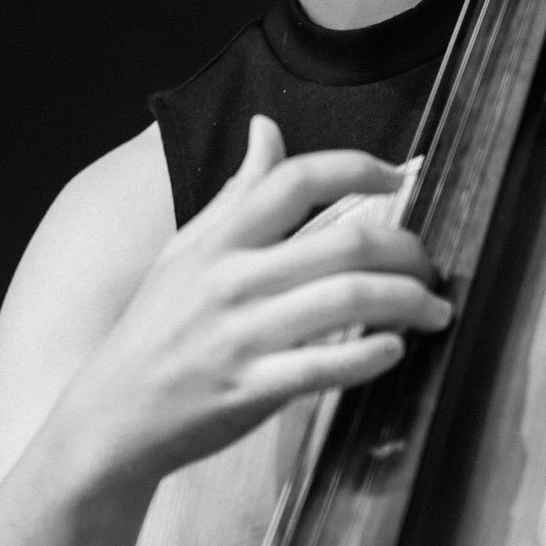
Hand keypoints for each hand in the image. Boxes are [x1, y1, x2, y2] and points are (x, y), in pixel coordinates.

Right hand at [66, 116, 450, 484]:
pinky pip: (327, 367)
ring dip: (409, 302)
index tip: (398, 177)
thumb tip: (265, 128)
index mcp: (218, 240)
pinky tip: (395, 350)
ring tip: (435, 310)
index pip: (295, 180)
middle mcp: (231, 280)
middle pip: (344, 242)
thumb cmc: (155, 329)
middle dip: (407, 250)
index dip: (357, 168)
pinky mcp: (250, 390)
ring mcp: (241, 336)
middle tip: (431, 265)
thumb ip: (237, 193)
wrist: (110, 417)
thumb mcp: (186, 250)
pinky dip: (373, 355)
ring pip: (348, 300)